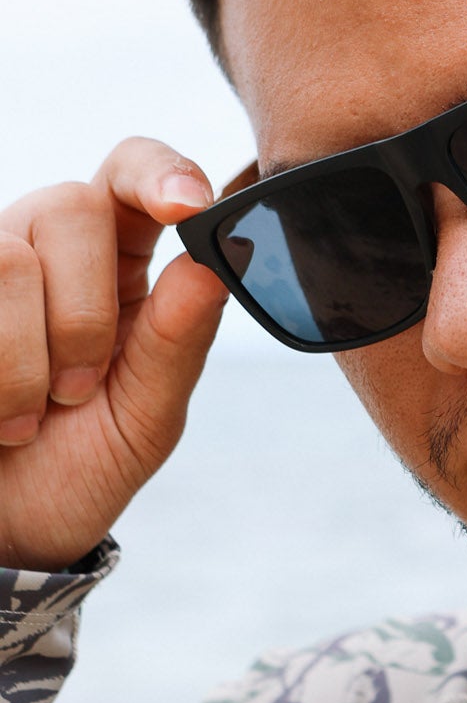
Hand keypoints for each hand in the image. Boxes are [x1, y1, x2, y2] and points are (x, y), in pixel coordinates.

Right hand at [0, 139, 228, 571]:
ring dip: (25, 359)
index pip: (133, 172)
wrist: (2, 531)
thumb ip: (177, 343)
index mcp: (116, 262)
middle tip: (75, 392)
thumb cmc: (76, 469)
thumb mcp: (143, 420)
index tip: (186, 206)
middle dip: (84, 311)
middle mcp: (41, 246)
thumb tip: (211, 267)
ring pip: (8, 258)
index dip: (159, 171)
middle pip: (70, 205)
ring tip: (22, 420)